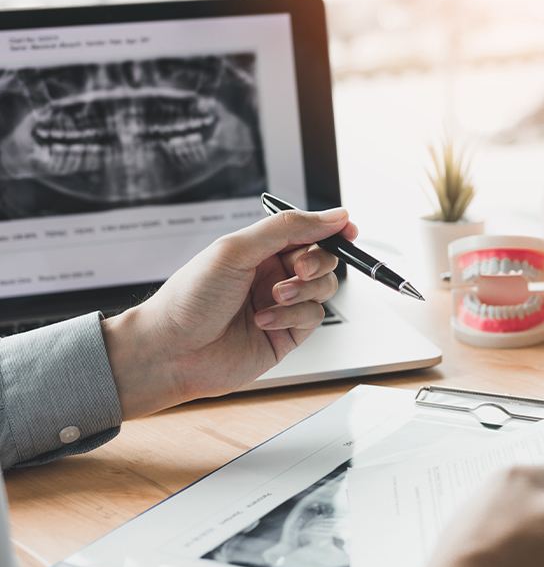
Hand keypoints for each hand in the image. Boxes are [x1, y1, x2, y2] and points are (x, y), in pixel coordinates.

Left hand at [102, 208, 356, 417]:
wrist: (171, 351)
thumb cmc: (190, 297)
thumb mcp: (237, 249)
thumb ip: (288, 228)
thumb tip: (333, 215)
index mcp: (260, 249)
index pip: (307, 231)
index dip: (331, 228)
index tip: (348, 229)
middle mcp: (273, 275)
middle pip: (322, 258)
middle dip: (317, 261)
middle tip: (297, 269)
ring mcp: (281, 305)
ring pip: (324, 288)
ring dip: (304, 290)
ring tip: (275, 297)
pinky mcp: (287, 335)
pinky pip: (313, 317)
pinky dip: (293, 316)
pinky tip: (265, 320)